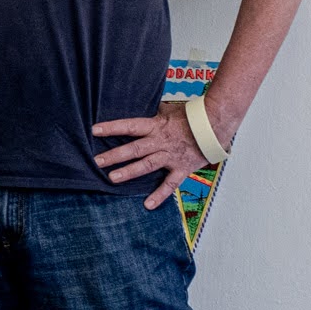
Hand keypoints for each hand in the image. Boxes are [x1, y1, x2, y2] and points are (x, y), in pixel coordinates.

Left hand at [91, 101, 214, 210]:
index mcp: (156, 125)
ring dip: (129, 172)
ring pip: (147, 165)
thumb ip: (155, 112)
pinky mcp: (181, 168)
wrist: (215, 125)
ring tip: (112, 178)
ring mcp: (170, 156)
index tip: (95, 130)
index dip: (112, 127)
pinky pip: (169, 184)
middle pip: (134, 148)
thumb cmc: (192, 116)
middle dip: (115, 155)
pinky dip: (159, 195)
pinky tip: (147, 204)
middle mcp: (160, 142)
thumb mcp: (170, 110)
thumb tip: (144, 104)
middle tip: (97, 161)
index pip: (130, 126)